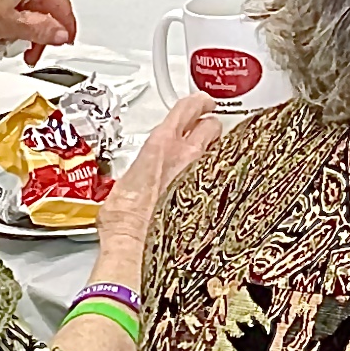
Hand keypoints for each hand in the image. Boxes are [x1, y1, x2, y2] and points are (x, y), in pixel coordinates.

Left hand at [0, 0, 77, 65]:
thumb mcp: (16, 28)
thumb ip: (44, 31)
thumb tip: (58, 33)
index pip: (59, 3)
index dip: (65, 27)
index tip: (65, 42)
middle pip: (38, 6)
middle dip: (37, 32)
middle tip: (32, 52)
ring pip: (17, 9)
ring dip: (15, 31)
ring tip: (5, 45)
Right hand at [90, 91, 225, 279]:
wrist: (136, 247)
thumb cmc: (124, 221)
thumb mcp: (123, 185)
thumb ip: (139, 174)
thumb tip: (140, 180)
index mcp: (162, 145)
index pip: (188, 108)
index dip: (199, 102)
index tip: (202, 102)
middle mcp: (188, 156)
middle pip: (213, 125)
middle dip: (210, 128)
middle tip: (206, 134)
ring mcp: (204, 176)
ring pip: (223, 152)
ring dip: (217, 156)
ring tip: (208, 167)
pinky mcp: (215, 199)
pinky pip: (226, 181)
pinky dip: (222, 183)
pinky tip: (215, 192)